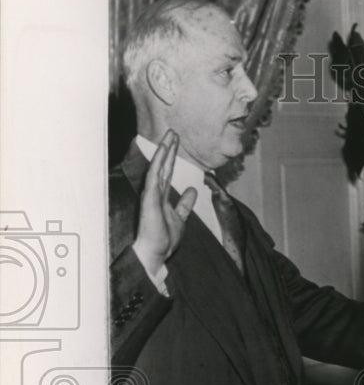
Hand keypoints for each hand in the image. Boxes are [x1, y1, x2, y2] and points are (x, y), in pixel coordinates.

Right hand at [132, 130, 197, 275]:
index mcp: (162, 196)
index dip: (172, 157)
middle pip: (163, 166)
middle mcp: (155, 192)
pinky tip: (164, 150)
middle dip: (169, 148)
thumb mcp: (181, 218)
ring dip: (164, 150)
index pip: (167, 172)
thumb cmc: (165, 239)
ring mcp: (151, 193)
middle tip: (174, 132)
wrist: (156, 253)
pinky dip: (159, 162)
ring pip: (158, 166)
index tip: (177, 143)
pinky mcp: (150, 197)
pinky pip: (154, 175)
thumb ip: (185, 204)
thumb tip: (192, 190)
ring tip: (171, 135)